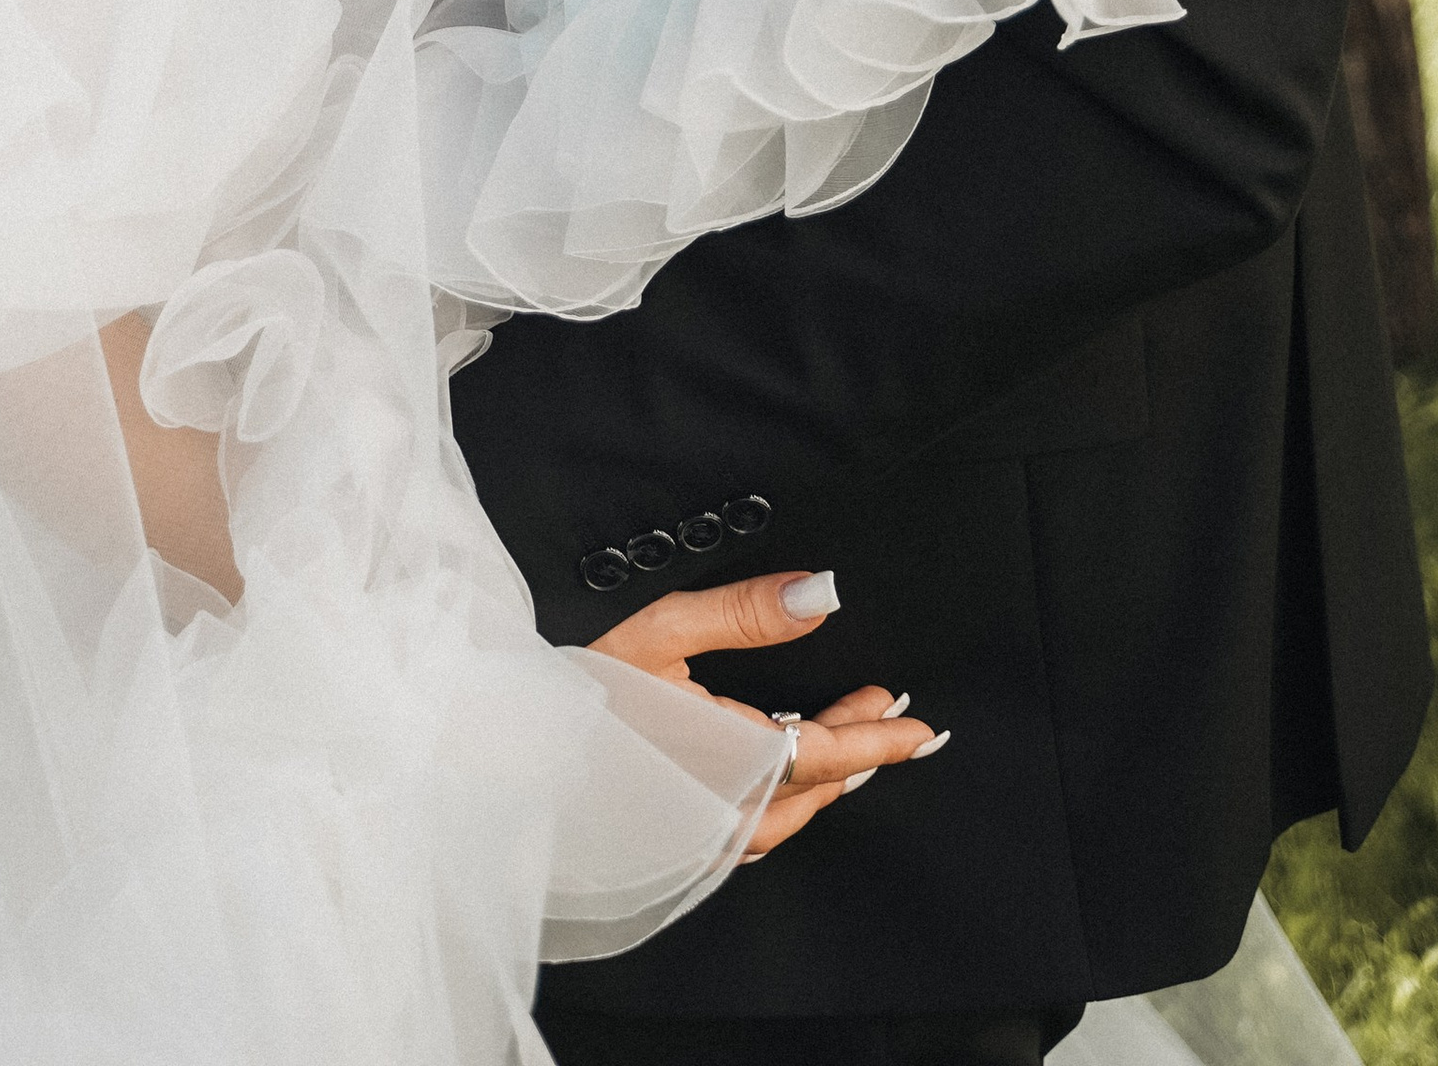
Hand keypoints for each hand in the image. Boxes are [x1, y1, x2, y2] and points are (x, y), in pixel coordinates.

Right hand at [587, 568, 943, 862]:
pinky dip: (787, 799)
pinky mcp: (682, 843)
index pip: (824, 753)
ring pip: (788, 817)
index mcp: (726, 763)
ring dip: (825, 779)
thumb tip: (819, 594)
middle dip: (858, 752)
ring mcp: (702, 838)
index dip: (876, 739)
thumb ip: (745, 612)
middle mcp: (722, 813)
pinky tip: (785, 775)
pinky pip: (756, 828)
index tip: (920, 728)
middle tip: (889, 715)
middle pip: (814, 790)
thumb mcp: (662, 630)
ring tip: (850, 741)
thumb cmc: (582, 695)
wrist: (517, 754)